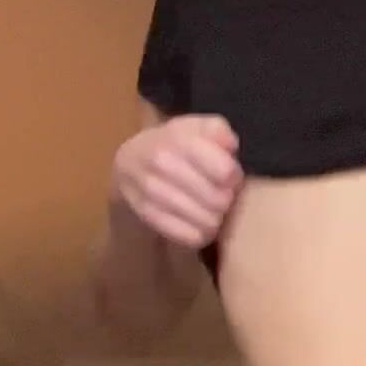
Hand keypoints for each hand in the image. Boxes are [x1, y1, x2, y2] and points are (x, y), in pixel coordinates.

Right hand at [110, 115, 242, 249]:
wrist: (131, 161)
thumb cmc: (176, 145)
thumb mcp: (198, 128)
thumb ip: (218, 131)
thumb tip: (230, 146)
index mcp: (178, 137)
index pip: (225, 171)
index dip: (234, 178)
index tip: (229, 176)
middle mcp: (161, 161)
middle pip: (218, 200)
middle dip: (225, 200)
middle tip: (220, 195)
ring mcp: (150, 190)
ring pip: (206, 222)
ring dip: (215, 219)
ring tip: (210, 209)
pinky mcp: (146, 216)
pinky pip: (190, 237)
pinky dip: (200, 234)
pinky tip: (198, 223)